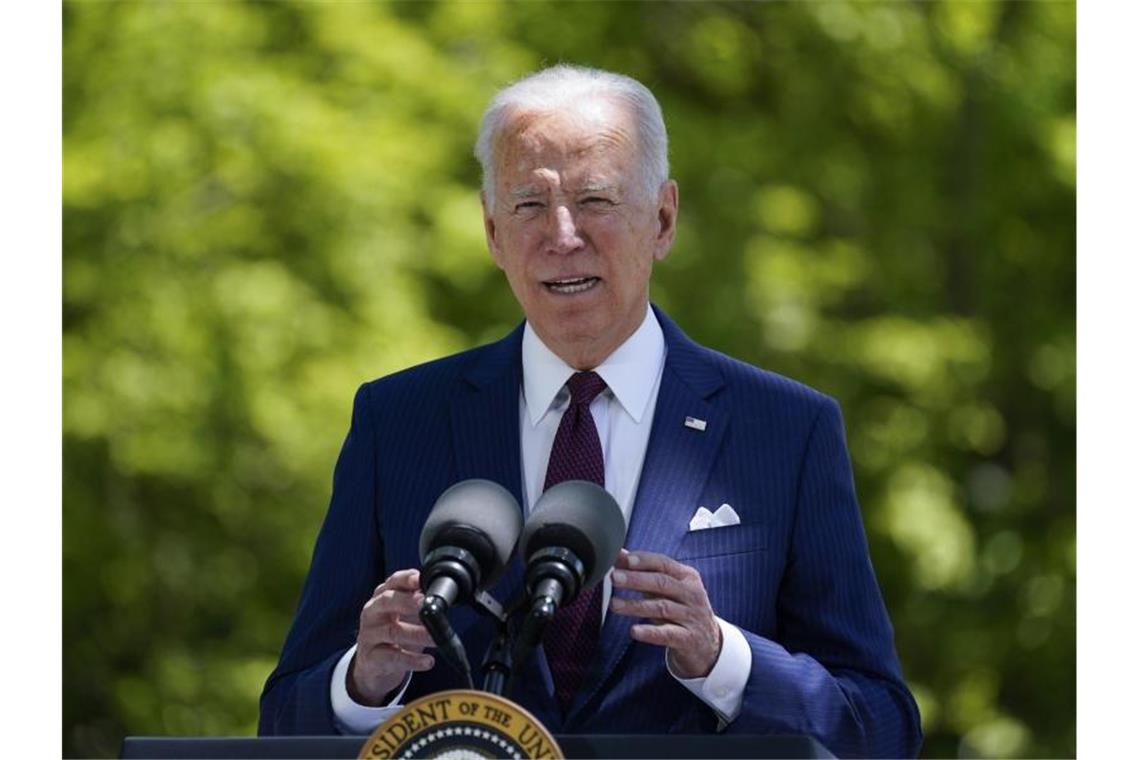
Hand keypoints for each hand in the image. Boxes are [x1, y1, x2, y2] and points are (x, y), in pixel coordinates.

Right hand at [348, 569, 435, 704]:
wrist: (373, 664)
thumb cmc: (393, 632)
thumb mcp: (404, 614)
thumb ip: (419, 601)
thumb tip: (442, 592)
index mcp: (382, 597)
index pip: (392, 582)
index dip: (406, 579)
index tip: (421, 579)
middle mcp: (373, 612)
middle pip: (387, 601)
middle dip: (408, 601)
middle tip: (427, 605)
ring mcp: (370, 635)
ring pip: (393, 631)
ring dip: (417, 634)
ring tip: (436, 638)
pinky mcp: (371, 658)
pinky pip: (393, 658)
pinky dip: (412, 660)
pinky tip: (428, 661)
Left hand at [609, 549, 721, 677]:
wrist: (709, 643)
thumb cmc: (681, 609)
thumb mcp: (666, 589)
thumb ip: (643, 572)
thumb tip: (618, 554)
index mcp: (687, 577)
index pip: (664, 563)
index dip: (644, 560)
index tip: (624, 559)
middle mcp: (692, 594)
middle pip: (662, 583)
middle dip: (636, 579)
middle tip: (614, 578)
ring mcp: (692, 617)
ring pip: (662, 607)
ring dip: (636, 605)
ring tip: (614, 604)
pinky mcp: (689, 639)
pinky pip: (668, 634)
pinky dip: (650, 632)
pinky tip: (634, 631)